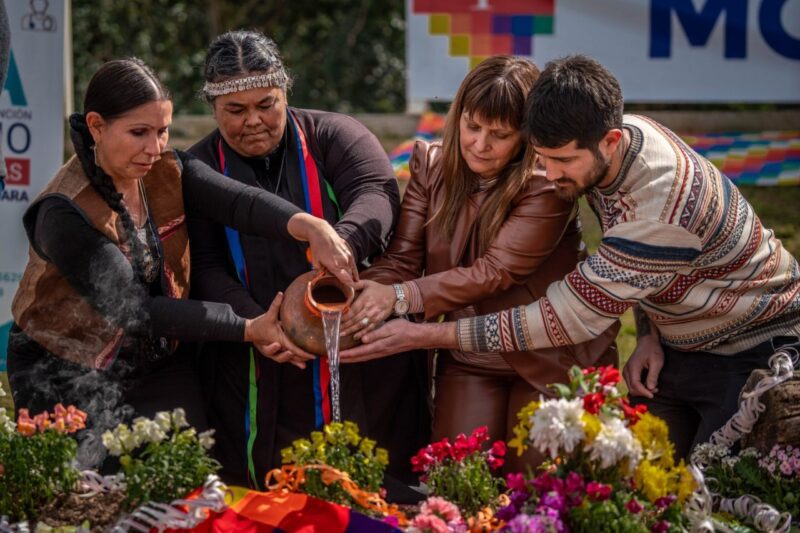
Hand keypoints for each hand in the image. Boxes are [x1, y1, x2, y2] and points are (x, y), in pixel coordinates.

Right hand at [245, 292, 315, 368]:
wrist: (249, 331)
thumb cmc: (259, 324)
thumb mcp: (268, 315)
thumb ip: (275, 305)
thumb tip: (280, 293)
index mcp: (278, 340)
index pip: (292, 348)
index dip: (303, 352)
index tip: (312, 356)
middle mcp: (278, 348)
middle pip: (291, 356)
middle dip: (301, 358)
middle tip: (311, 358)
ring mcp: (276, 351)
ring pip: (287, 359)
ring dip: (295, 362)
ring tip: (304, 364)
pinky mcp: (275, 352)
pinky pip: (284, 359)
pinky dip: (292, 362)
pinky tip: (301, 365)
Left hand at [287, 213, 357, 285]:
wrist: (321, 232)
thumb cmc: (317, 247)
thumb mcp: (315, 262)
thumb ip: (321, 272)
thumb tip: (325, 277)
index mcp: (335, 265)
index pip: (346, 280)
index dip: (349, 287)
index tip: (350, 292)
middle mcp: (343, 261)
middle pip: (349, 275)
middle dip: (349, 282)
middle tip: (349, 290)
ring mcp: (347, 255)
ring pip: (352, 269)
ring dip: (352, 275)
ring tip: (354, 283)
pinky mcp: (348, 250)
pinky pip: (352, 262)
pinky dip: (353, 269)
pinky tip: (354, 275)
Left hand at [340, 280, 395, 337]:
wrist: (394, 295)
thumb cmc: (379, 289)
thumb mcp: (368, 283)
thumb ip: (356, 283)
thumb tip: (346, 283)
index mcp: (365, 299)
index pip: (352, 310)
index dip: (344, 317)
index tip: (336, 320)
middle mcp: (369, 308)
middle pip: (355, 319)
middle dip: (345, 326)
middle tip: (336, 330)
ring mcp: (374, 315)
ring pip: (360, 325)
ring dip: (351, 330)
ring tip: (342, 334)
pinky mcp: (378, 320)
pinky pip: (369, 328)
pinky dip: (362, 333)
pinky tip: (355, 337)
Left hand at [340, 320, 457, 362]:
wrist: (416, 337)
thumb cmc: (404, 330)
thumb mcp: (390, 328)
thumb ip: (376, 334)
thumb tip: (363, 340)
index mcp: (378, 346)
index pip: (358, 352)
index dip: (346, 355)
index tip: (334, 356)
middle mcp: (377, 352)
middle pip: (358, 358)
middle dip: (344, 359)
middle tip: (331, 360)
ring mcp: (380, 353)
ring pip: (361, 357)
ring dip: (350, 358)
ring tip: (339, 358)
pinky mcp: (382, 351)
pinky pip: (366, 355)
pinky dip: (358, 355)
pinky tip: (354, 354)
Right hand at [622, 327, 663, 397]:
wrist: (647, 341)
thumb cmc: (653, 350)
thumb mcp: (657, 362)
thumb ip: (653, 375)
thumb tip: (650, 388)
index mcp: (633, 367)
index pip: (635, 385)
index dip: (644, 392)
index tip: (653, 395)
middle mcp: (627, 370)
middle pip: (631, 388)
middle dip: (643, 392)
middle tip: (655, 390)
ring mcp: (626, 371)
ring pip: (631, 387)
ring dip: (642, 390)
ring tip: (654, 387)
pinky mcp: (629, 372)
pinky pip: (632, 384)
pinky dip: (640, 387)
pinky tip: (649, 384)